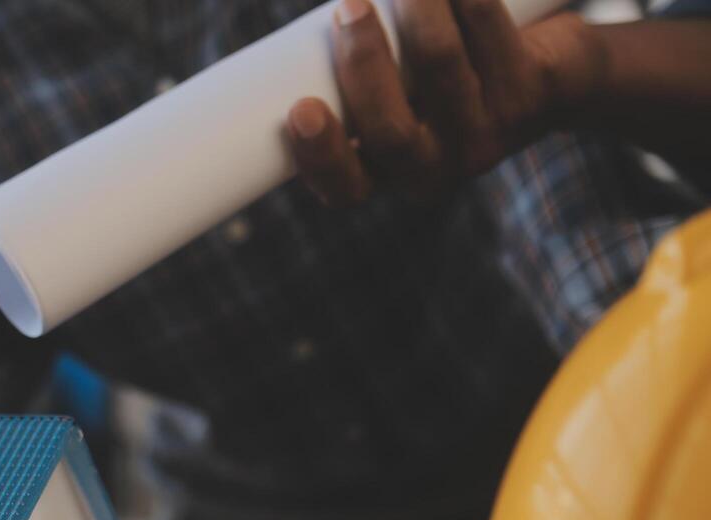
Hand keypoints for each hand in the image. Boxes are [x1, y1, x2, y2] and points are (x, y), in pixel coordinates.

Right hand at [286, 0, 605, 204]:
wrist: (555, 78)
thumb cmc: (439, 82)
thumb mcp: (393, 100)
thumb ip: (352, 86)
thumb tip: (277, 48)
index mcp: (389, 177)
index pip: (346, 188)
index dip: (321, 157)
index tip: (301, 110)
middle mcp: (438, 168)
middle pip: (391, 131)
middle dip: (363, 65)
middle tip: (348, 8)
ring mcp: (487, 134)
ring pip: (439, 67)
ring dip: (414, 10)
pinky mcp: (531, 91)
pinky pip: (488, 30)